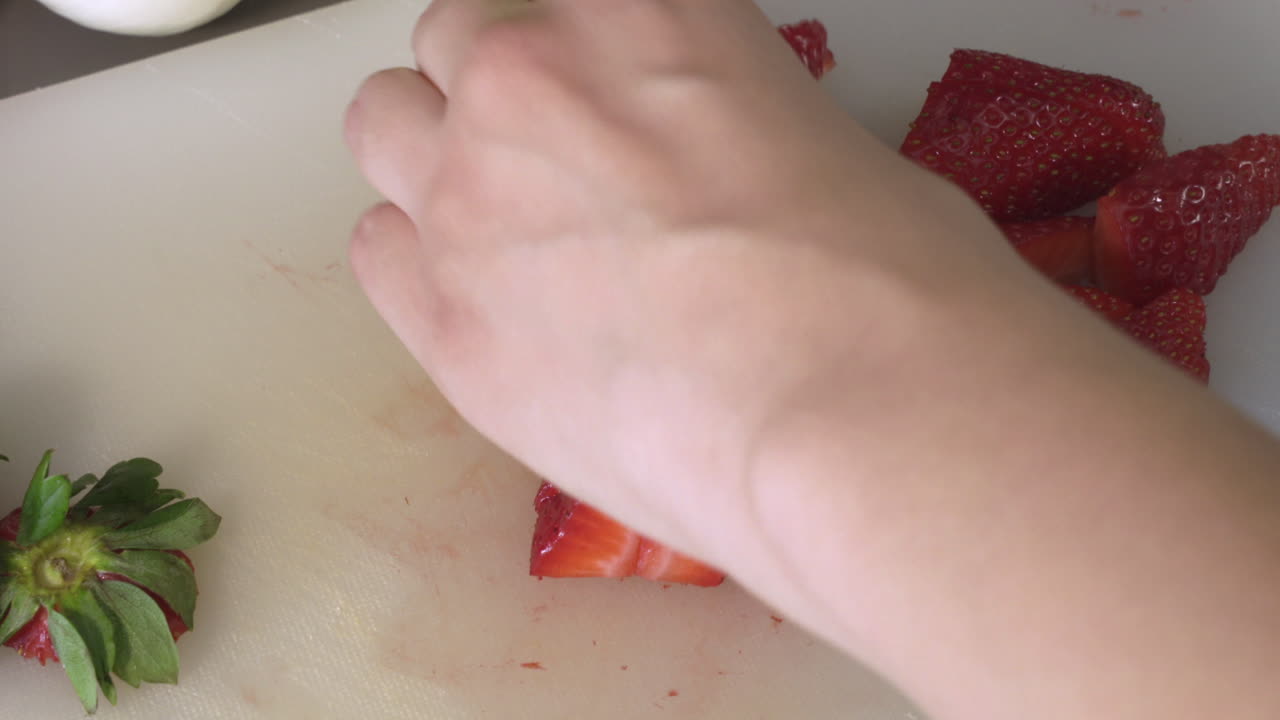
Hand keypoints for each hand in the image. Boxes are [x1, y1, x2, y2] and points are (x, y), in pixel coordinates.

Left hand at [343, 0, 1013, 558]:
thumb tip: (703, 165)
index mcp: (638, 6)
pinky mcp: (444, 321)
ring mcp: (470, 197)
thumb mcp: (821, 143)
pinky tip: (487, 300)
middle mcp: (530, 76)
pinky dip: (418, 262)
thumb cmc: (885, 291)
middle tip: (557, 155)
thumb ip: (719, 122)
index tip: (586, 74)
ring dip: (434, 156)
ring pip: (384, 123)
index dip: (573, 40)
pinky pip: (375, 249)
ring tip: (508, 223)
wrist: (853, 418)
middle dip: (499, 88)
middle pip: (456, 35)